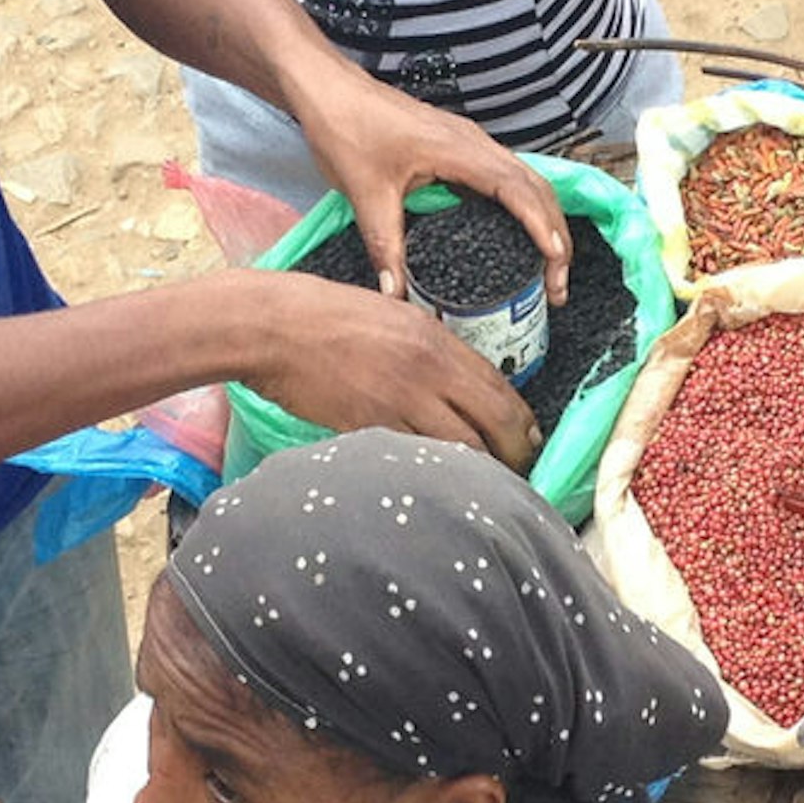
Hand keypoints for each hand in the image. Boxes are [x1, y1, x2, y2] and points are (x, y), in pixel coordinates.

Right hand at [258, 276, 542, 470]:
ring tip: (482, 487)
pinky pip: (413, 460)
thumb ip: (431, 350)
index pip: (500, 389)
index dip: (522, 423)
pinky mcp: (368, 430)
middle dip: (515, 456)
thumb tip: (460, 384)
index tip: (529, 439)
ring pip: (459, 452)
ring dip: (477, 473)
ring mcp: (398, 404)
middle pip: (494, 426)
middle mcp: (427, 373)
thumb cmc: (327, 315)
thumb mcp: (395, 316)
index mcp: (436, 341)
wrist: (274, 328)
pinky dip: (430, 474)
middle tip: (518, 472)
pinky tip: (435, 485)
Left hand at [283, 63, 572, 306]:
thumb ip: (385, 247)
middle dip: (556, 234)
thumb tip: (398, 297)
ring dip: (544, 220)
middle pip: (535, 186)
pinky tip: (515, 237)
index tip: (556, 263)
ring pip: (524, 180)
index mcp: (459, 150)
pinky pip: (503, 178)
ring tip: (547, 267)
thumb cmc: (346, 128)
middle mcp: (473, 143)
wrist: (328, 88)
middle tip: (556, 285)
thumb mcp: (365, 195)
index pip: (518, 190)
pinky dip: (522, 208)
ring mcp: (468, 143)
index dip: (543, 227)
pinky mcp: (457, 147)